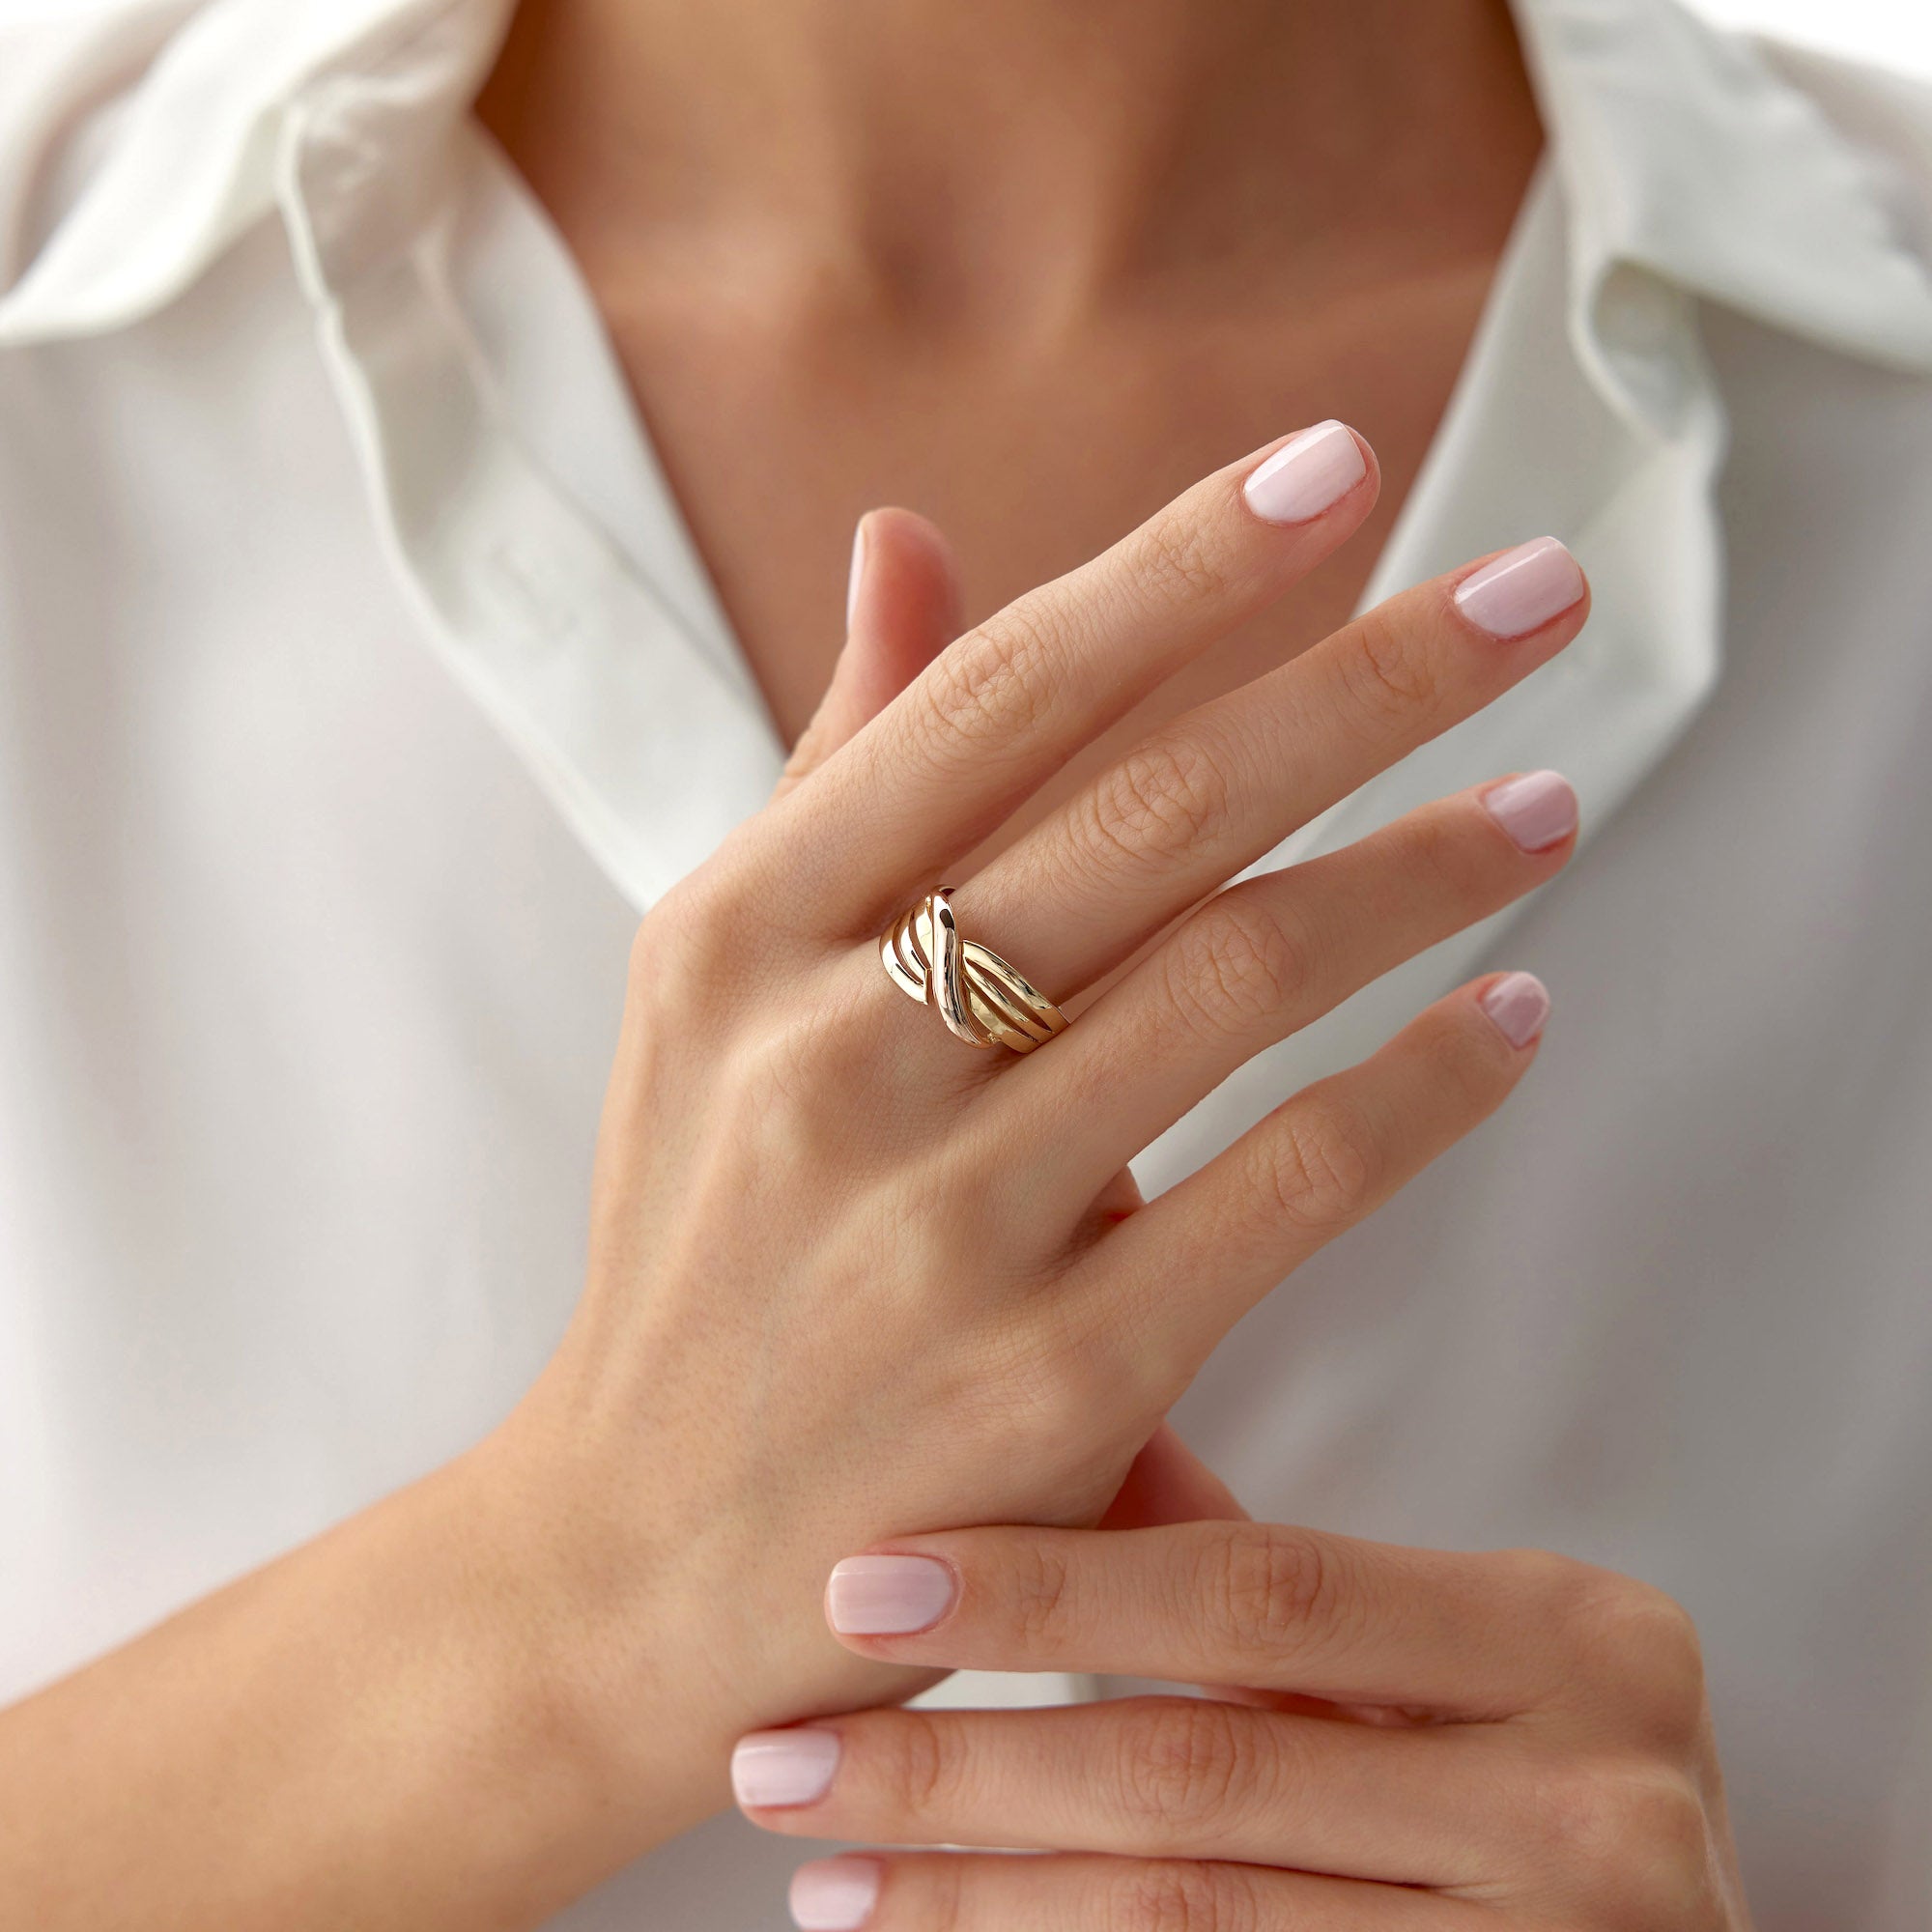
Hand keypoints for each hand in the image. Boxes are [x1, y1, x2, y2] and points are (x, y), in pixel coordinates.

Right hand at [483, 424, 1590, 1830]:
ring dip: (1428, 870)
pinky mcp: (1053, 1381)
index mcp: (738, 929)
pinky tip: (1515, 1020)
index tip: (1339, 468)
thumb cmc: (700, 1240)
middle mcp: (828, 1054)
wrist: (634, 1556)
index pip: (1000, 694)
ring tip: (1546, 802)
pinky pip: (1293, 1187)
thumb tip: (906, 537)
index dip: (1183, 565)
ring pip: (1240, 979)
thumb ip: (835, 768)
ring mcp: (942, 1222)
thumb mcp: (713, 990)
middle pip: (1154, 811)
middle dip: (1373, 676)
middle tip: (1536, 592)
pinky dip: (1427, 1088)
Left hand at [736, 1435, 1752, 1929]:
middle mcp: (1598, 1802)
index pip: (1263, 1591)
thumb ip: (1275, 1567)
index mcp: (1580, 1640)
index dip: (1048, 1585)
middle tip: (782, 1754)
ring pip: (1186, 1916)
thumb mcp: (1462, 1658)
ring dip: (974, 1896)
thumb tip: (1078, 1415)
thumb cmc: (1547, 1786)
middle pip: (1201, 1769)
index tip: (859, 1583)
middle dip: (962, 1767)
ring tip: (821, 1868)